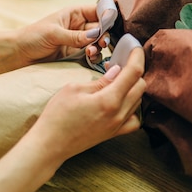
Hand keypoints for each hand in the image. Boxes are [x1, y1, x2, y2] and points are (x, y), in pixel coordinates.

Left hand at [15, 5, 108, 64]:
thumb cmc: (32, 37)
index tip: (109, 25)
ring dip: (98, 47)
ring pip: (97, 42)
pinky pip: (91, 55)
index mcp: (74, 14)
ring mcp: (78, 41)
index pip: (97, 10)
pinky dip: (94, 57)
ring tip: (90, 52)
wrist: (19, 54)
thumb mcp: (54, 34)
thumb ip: (75, 36)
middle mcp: (79, 26)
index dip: (106, 16)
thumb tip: (96, 35)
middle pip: (101, 28)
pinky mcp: (76, 54)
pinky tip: (90, 58)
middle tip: (101, 43)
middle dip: (103, 35)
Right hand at [25, 47, 145, 162]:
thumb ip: (99, 80)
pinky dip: (133, 107)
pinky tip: (122, 101)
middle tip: (122, 61)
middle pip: (141, 86)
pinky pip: (134, 119)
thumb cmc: (57, 115)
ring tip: (118, 78)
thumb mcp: (74, 89)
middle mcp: (119, 114)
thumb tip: (116, 71)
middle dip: (135, 69)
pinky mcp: (114, 134)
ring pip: (138, 100)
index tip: (135, 46)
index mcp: (109, 100)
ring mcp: (118, 126)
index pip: (134, 72)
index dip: (137, 56)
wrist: (50, 144)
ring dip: (133, 86)